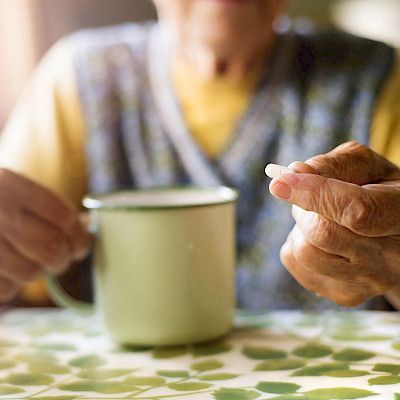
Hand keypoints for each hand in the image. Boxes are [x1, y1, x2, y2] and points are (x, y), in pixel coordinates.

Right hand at [0, 169, 90, 301]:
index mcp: (9, 184)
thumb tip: (87, 226)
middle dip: (62, 259)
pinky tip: (4, 268)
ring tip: (28, 261)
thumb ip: (48, 208)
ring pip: (30, 272)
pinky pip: (6, 288)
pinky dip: (11, 284)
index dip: (79, 236)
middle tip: (60, 260)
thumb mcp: (12, 191)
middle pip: (50, 247)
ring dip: (36, 272)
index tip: (81, 245)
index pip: (62, 215)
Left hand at [269, 141, 399, 305]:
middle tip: (310, 197)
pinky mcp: (344, 294)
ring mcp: (368, 281)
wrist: (393, 235)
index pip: (356, 212)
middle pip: (321, 234)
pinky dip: (296, 243)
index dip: (314, 195)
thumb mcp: (365, 168)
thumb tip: (295, 173)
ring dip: (299, 227)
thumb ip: (332, 166)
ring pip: (303, 251)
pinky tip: (318, 239)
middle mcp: (392, 257)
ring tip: (320, 219)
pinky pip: (294, 262)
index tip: (280, 183)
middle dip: (303, 208)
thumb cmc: (375, 192)